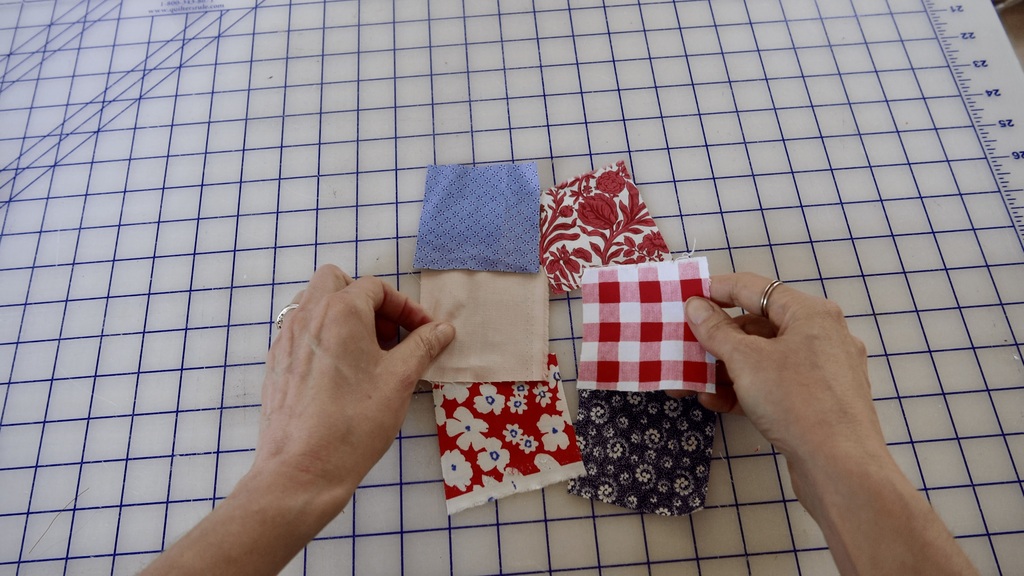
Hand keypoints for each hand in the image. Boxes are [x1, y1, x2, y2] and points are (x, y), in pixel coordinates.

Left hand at [143, 265, 454, 575]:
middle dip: (367, 300)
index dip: (406, 308)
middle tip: (389, 335)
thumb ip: (422, 346)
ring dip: (343, 316)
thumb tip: (442, 329)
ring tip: (367, 353)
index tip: (424, 333)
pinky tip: (341, 374)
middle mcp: (307, 315)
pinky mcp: (276, 364)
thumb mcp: (400, 381)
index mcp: (340, 311)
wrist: (302, 469)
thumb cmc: (354, 422)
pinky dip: (324, 337)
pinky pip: (301, 332)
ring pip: (314, 304)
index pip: (376, 288)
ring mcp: (286, 339)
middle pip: (336, 282)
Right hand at [680, 273, 977, 575]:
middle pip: (759, 324)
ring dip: (726, 368)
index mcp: (810, 312)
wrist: (841, 467)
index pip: (753, 287)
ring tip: (691, 382)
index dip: (715, 290)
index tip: (684, 298)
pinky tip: (716, 402)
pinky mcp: (821, 400)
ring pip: (766, 358)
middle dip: (717, 338)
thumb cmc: (796, 401)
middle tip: (684, 347)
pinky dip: (747, 388)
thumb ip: (716, 330)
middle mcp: (822, 334)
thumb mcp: (746, 361)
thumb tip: (695, 305)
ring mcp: (824, 369)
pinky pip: (777, 383)